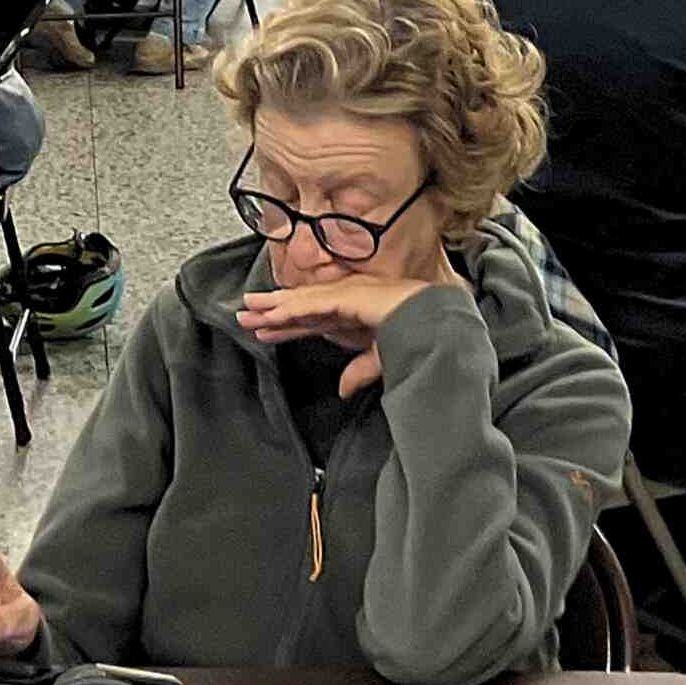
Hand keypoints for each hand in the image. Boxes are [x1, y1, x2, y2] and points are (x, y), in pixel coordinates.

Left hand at [236, 263, 463, 398]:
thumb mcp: (382, 360)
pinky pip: (316, 303)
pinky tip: (273, 311)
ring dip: (275, 306)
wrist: (442, 324)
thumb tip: (342, 389)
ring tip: (248, 309)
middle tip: (243, 315)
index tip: (263, 330)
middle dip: (272, 312)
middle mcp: (349, 302)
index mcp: (355, 317)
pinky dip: (293, 306)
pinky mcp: (352, 296)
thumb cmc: (419, 335)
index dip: (287, 325)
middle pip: (302, 307)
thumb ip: (360, 372)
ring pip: (303, 301)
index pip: (313, 320)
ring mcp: (350, 296)